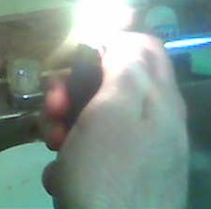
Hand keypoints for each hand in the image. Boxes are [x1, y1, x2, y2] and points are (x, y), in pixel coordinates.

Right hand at [40, 33, 188, 207]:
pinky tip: (62, 172)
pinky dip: (71, 154)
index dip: (107, 42)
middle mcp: (150, 121)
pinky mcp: (116, 175)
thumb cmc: (109, 172)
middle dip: (70, 89)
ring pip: (91, 116)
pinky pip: (89, 149)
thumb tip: (123, 36)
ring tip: (53, 144)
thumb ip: (124, 67)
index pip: (143, 46)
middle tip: (54, 107)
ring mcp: (134, 150)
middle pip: (108, 82)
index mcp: (157, 99)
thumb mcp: (114, 109)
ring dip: (63, 123)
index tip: (75, 58)